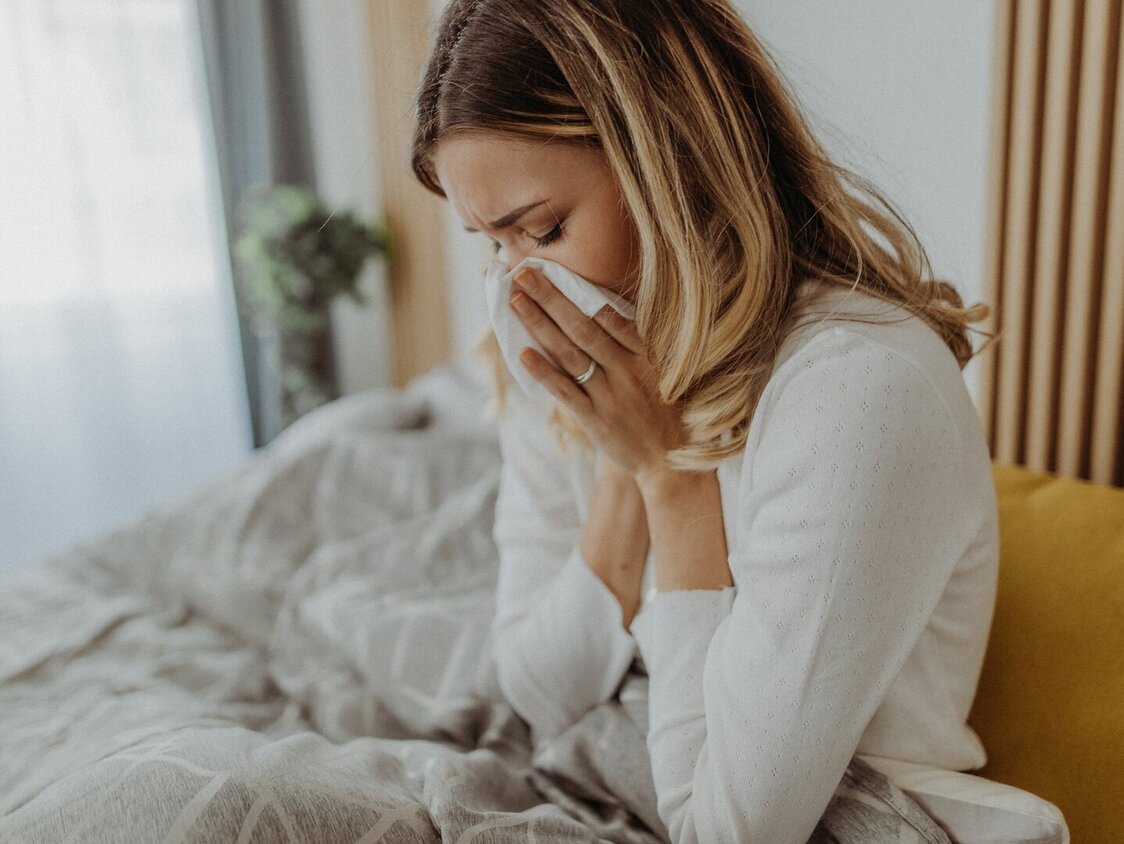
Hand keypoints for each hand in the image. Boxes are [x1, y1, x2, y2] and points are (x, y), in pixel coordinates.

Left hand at [508, 267, 684, 476]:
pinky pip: (566, 391)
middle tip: (525, 275)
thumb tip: (604, 313)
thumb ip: (639, 345)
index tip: (554, 271)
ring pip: (570, 354)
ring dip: (541, 326)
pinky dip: (544, 372)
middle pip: (583, 328)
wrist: (672, 461)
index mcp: (647, 356)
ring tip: (517, 302)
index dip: (580, 291)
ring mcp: (610, 396)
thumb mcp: (666, 372)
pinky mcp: (595, 420)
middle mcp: (627, 371)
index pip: (610, 316)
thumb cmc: (669, 413)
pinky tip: (524, 353)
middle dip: (551, 299)